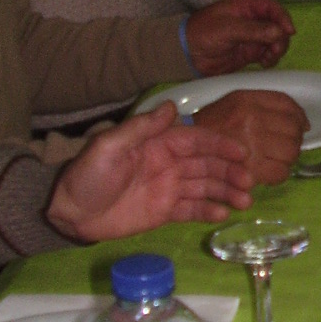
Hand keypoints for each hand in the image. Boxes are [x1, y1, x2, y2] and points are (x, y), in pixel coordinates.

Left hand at [47, 101, 252, 239]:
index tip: (243, 152)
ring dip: (227, 192)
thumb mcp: (109, 146)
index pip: (197, 141)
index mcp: (159, 144)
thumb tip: (172, 106)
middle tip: (249, 182)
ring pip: (206, 187)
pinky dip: (209, 211)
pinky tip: (223, 215)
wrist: (71, 213)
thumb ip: (141, 128)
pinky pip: (193, 210)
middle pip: (208, 165)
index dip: (220, 145)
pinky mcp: (165, 212)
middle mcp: (170, 164)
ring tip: (245, 201)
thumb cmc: (88, 176)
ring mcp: (169, 189)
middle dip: (230, 172)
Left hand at [184, 0, 294, 75]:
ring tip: (268, 58)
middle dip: (281, 37)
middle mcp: (253, 20)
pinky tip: (264, 63)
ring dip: (278, 49)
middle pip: (278, 25)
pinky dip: (271, 58)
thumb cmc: (204, 33)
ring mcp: (253, 37)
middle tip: (275, 50)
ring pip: (276, 40)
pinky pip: (269, 54)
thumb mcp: (228, 28)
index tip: (289, 31)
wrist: (187, 55)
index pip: (272, 7)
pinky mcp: (251, 52)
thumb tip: (279, 32)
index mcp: (246, 7)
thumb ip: (253, 30)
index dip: (283, 17)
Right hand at [194, 90, 307, 184]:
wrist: (181, 149)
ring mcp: (252, 146)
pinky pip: (279, 173)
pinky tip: (269, 170)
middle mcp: (252, 121)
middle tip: (285, 144)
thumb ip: (267, 104)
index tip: (302, 125)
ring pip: (290, 154)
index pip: (287, 106)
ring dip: (287, 158)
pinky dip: (279, 174)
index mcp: (247, 101)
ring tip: (276, 158)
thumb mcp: (234, 101)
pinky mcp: (250, 170)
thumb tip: (302, 120)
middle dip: (294, 140)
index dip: (300, 117)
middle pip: (292, 132)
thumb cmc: (209, 126)